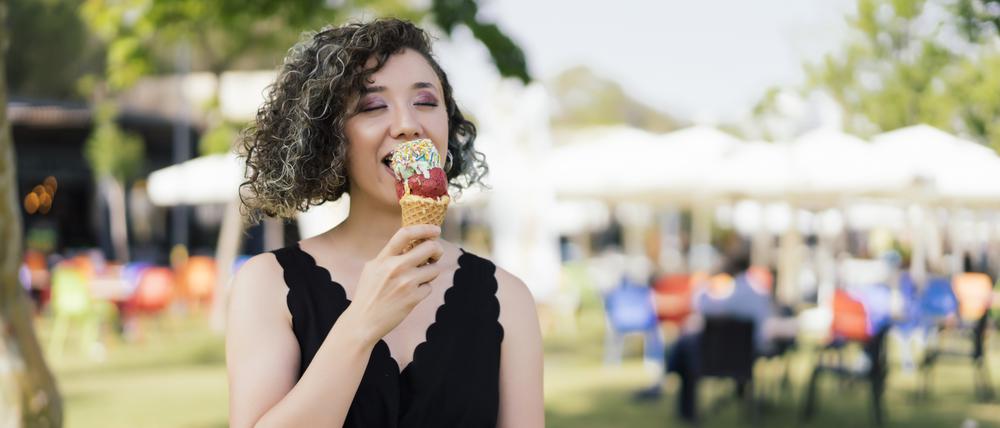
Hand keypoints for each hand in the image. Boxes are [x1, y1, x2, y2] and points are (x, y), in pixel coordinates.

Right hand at [342, 225, 443, 344]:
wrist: (363, 322)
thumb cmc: (368, 294)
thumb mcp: (372, 269)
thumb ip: (389, 255)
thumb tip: (412, 244)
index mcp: (384, 258)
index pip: (406, 233)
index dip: (425, 228)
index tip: (435, 229)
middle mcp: (395, 267)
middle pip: (429, 247)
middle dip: (437, 250)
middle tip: (435, 254)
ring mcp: (406, 283)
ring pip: (434, 269)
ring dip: (431, 272)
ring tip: (418, 279)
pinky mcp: (413, 298)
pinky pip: (429, 287)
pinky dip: (424, 290)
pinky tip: (412, 295)